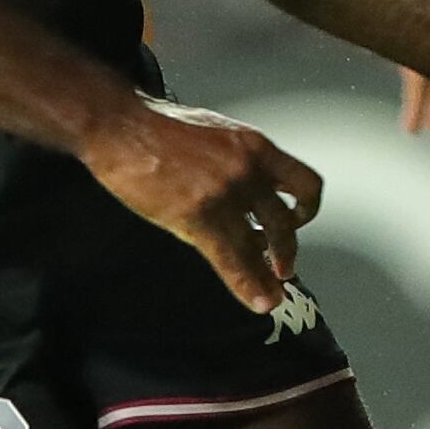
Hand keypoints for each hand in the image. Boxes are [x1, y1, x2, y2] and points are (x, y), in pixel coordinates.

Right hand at [72, 89, 325, 315]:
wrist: (122, 126)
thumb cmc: (160, 126)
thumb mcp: (216, 131)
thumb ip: (239, 159)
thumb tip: (248, 190)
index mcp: (254, 146)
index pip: (302, 181)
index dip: (308, 208)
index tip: (299, 221)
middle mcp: (248, 169)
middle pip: (285, 220)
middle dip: (287, 250)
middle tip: (285, 268)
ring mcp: (225, 194)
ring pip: (261, 245)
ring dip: (270, 274)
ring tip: (274, 292)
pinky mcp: (198, 217)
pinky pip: (231, 260)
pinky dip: (247, 286)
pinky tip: (257, 302)